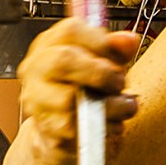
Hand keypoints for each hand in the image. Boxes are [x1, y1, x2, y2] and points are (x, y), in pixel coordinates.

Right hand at [15, 18, 141, 151]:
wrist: (61, 133)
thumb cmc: (83, 91)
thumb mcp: (100, 62)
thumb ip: (115, 49)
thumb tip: (128, 40)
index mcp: (48, 46)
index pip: (70, 30)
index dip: (102, 42)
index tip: (118, 56)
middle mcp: (37, 71)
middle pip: (63, 60)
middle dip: (101, 72)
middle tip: (119, 82)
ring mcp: (38, 102)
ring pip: (72, 99)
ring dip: (110, 104)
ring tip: (124, 106)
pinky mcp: (49, 131)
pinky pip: (80, 128)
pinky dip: (106, 127)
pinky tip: (114, 124)